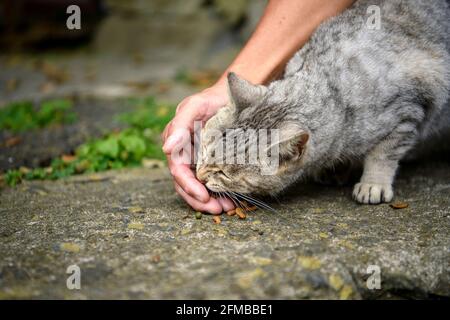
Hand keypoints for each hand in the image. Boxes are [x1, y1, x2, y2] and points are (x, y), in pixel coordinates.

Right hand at [162, 82, 234, 213]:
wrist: (230, 95)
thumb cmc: (212, 98)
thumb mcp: (195, 106)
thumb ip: (180, 124)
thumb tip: (166, 148)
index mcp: (175, 141)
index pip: (178, 170)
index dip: (189, 186)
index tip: (204, 197)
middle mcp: (182, 153)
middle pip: (185, 184)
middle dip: (200, 200)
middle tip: (219, 209)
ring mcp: (195, 159)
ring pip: (196, 187)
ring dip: (209, 201)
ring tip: (227, 208)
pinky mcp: (209, 162)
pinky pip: (209, 182)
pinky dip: (217, 193)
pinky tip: (229, 200)